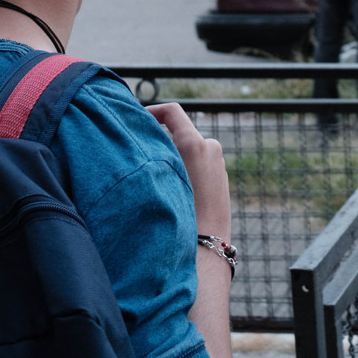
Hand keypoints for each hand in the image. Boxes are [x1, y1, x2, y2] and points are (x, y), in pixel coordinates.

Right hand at [146, 102, 231, 236]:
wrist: (207, 246)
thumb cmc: (180, 213)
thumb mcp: (161, 178)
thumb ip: (155, 152)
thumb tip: (143, 137)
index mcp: (197, 143)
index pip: (172, 112)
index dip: (152, 111)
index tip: (137, 121)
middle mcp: (211, 147)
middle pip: (179, 133)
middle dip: (160, 140)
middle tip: (140, 155)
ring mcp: (218, 162)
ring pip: (188, 150)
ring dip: (172, 156)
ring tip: (155, 177)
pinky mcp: (221, 177)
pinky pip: (198, 164)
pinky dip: (184, 169)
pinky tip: (172, 190)